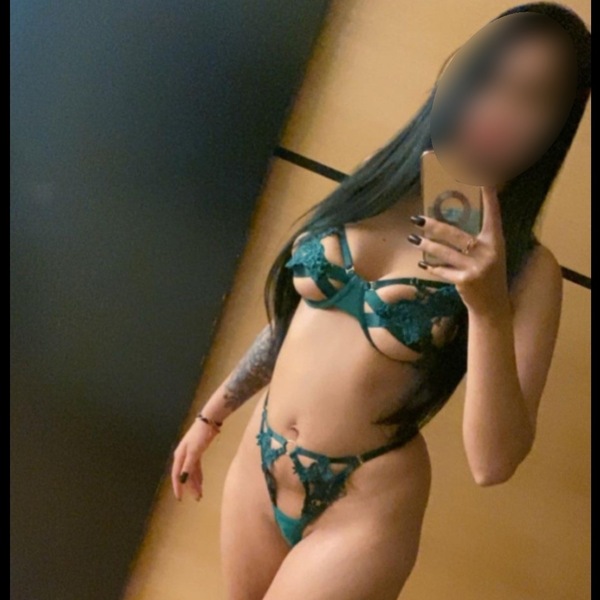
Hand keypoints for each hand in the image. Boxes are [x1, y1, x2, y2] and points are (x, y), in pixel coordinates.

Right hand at [171, 419, 216, 501]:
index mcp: (179, 456)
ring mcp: (190, 454)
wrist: (208, 422)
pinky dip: (198, 475)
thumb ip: (188, 466)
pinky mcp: (197, 452)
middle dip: (189, 487)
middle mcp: (182, 456)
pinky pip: (196, 467)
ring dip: (195, 483)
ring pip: (191, 472)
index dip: (177, 487)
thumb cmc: (200, 436)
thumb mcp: (194, 451)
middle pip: (185, 475)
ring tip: (200, 494)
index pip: (176, 475)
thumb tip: (182, 479)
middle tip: (196, 498)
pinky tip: (201, 482)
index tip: (180, 498)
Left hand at [409, 185, 510, 316]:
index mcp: (496, 241)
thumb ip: (478, 239)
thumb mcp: (490, 254)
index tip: (484, 179)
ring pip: (444, 252)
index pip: (492, 214)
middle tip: (417, 218)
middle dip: (434, 226)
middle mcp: (488, 252)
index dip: (489, 197)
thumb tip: (453, 220)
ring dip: (426, 245)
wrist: (493, 306)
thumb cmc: (489, 275)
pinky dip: (432, 266)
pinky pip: (443, 270)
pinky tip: (422, 263)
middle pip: (455, 233)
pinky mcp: (465, 281)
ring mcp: (476, 267)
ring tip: (413, 238)